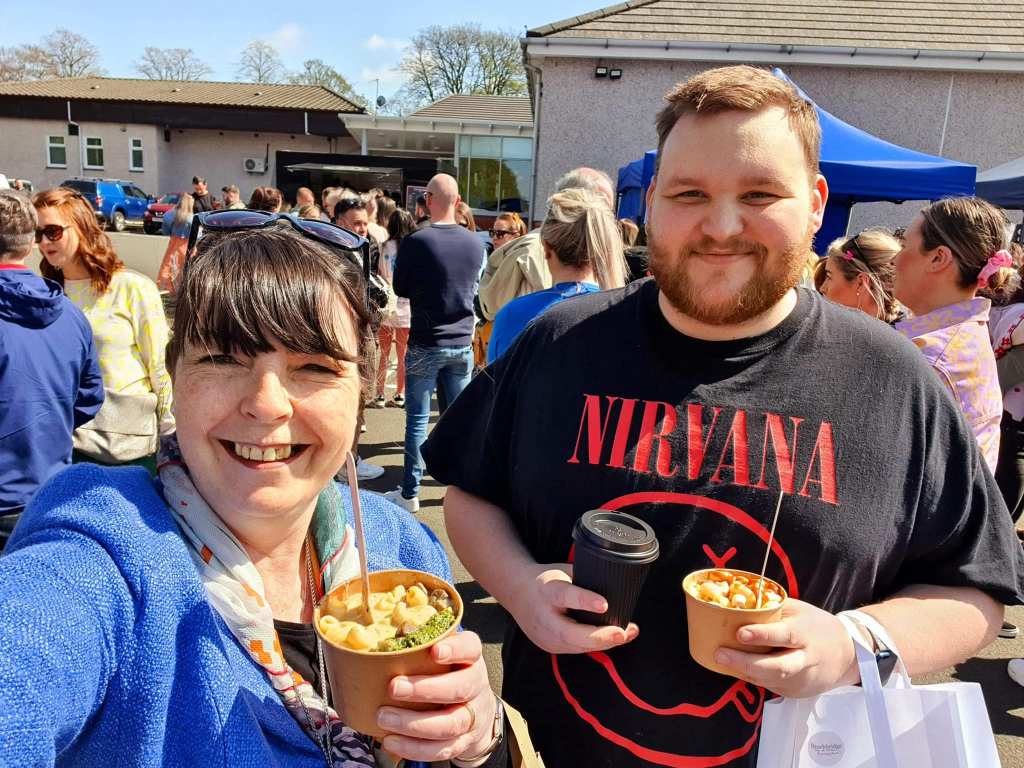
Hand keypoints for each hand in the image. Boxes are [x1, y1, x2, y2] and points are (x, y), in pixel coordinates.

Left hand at [376, 630, 498, 761]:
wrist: (476, 709)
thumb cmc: (448, 674)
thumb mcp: (442, 654)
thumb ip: (419, 646)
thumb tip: (378, 638)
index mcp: (471, 659)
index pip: (470, 648)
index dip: (455, 650)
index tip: (434, 651)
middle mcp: (476, 685)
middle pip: (460, 688)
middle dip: (426, 689)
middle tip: (394, 687)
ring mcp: (473, 716)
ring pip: (451, 723)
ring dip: (415, 723)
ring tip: (384, 717)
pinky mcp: (463, 741)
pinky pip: (442, 749)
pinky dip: (415, 748)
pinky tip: (391, 740)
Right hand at [506, 563, 638, 653]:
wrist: (517, 594)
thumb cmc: (544, 581)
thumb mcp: (562, 572)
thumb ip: (584, 581)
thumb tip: (614, 586)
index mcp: (547, 591)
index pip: (566, 596)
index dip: (585, 601)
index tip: (604, 604)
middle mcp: (543, 617)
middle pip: (570, 633)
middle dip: (599, 636)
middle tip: (622, 632)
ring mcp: (545, 636)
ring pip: (577, 645)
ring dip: (605, 642)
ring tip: (628, 633)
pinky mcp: (550, 647)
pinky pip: (576, 648)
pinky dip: (596, 644)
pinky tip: (614, 639)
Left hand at [712, 598, 858, 697]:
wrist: (848, 655)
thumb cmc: (816, 626)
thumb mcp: (798, 610)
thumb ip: (771, 609)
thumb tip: (737, 600)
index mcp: (806, 634)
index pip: (784, 635)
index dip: (762, 635)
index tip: (740, 633)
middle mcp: (805, 660)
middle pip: (777, 666)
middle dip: (746, 662)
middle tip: (720, 654)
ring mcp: (801, 679)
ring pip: (770, 680)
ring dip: (743, 671)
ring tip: (721, 660)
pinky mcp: (796, 692)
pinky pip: (769, 686)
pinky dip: (751, 677)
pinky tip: (735, 667)